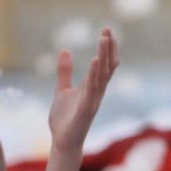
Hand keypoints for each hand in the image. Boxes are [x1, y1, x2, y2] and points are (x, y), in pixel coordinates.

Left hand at [47, 28, 118, 155]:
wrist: (62, 141)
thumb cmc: (65, 119)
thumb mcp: (62, 90)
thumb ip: (65, 72)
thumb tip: (66, 50)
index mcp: (92, 87)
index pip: (104, 64)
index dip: (107, 48)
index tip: (106, 31)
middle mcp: (97, 92)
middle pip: (107, 66)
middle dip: (108, 47)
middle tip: (108, 29)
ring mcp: (93, 100)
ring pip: (102, 74)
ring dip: (103, 56)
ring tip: (104, 38)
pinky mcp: (86, 109)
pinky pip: (92, 89)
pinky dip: (94, 74)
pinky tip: (94, 60)